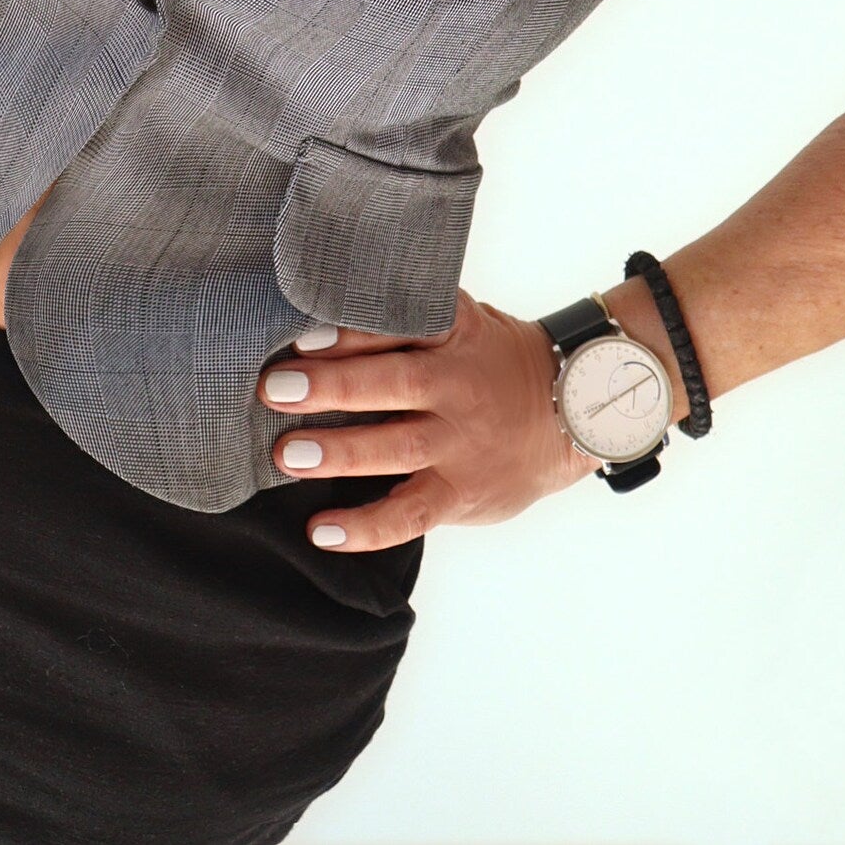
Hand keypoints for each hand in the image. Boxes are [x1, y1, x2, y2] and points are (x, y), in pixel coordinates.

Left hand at [256, 290, 601, 551]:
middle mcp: (457, 387)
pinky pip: (411, 514)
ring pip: (396, 449)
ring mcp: (461, 444)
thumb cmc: (493, 361)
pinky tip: (321, 530)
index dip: (351, 331)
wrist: (570, 414)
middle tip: (274, 389)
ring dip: (339, 452)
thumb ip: (408, 318)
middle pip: (392, 384)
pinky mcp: (462, 494)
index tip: (301, 335)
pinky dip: (365, 527)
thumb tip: (321, 314)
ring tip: (287, 456)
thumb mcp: (464, 322)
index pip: (401, 326)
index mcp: (455, 335)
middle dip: (331, 386)